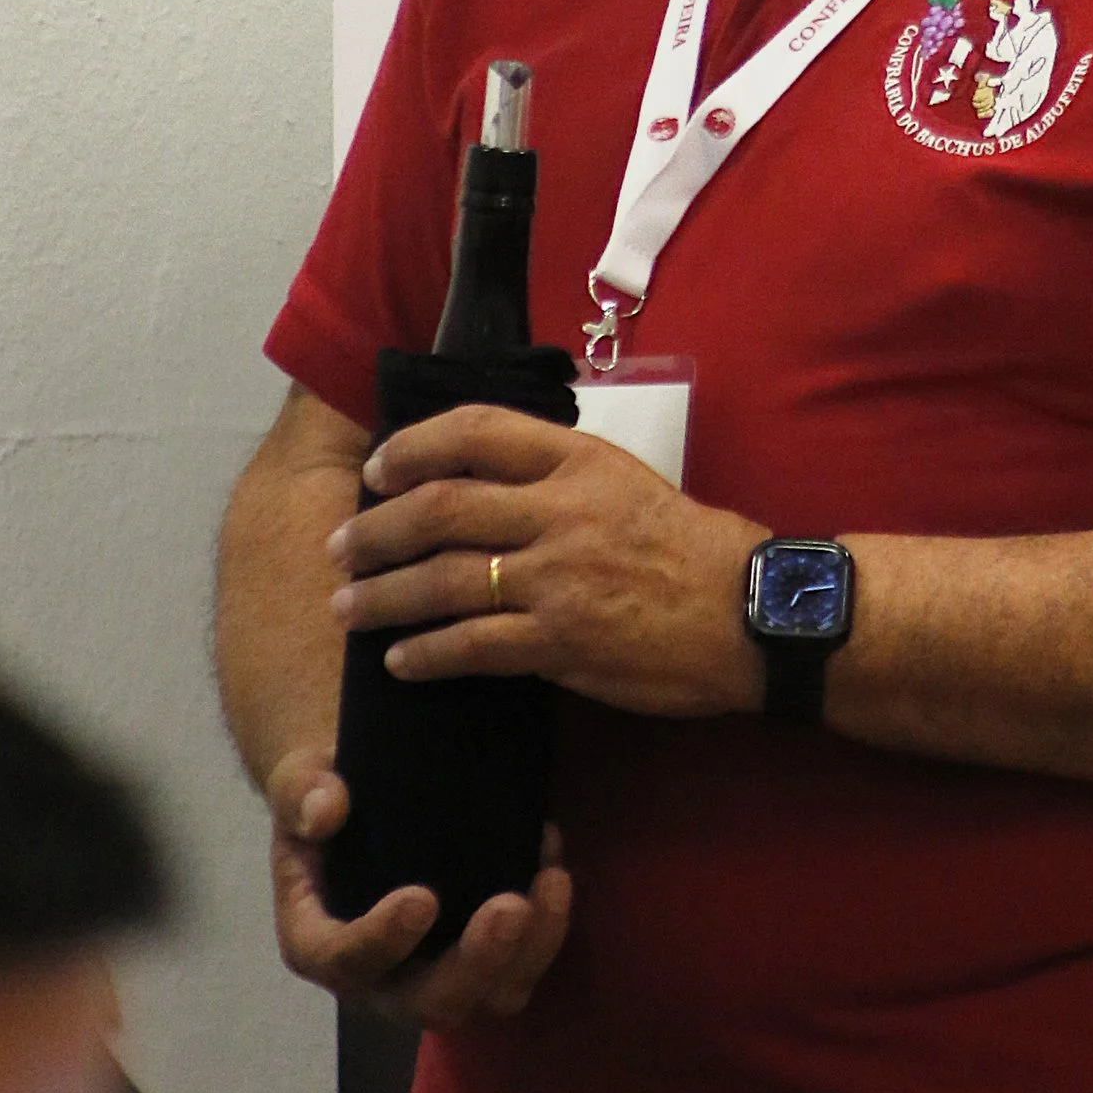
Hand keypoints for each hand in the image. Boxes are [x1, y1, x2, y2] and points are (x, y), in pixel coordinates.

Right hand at [263, 743, 572, 1025]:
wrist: (362, 806)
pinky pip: (519, 971)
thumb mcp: (300, 783)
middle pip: (429, 1001)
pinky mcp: (478, 966)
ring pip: (488, 997)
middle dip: (476, 961)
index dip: (380, 941)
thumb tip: (327, 810)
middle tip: (511, 906)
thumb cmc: (325, 801)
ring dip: (528, 952)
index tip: (422, 899)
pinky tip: (555, 869)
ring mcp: (431, 980)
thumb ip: (302, 793)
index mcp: (317, 943)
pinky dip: (546, 931)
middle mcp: (376, 980)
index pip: (343, 961)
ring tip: (552, 883)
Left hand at [327, 404, 767, 718]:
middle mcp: (561, 510)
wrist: (750, 613)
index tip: (378, 469)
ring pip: (445, 579)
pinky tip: (402, 661)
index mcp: (578, 461)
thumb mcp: (626, 483)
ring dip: (385, 595)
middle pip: (442, 507)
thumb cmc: (691, 548)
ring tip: (349, 608)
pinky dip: (428, 653)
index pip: (477, 431)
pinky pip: (473, 646)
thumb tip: (482, 484)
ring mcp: (558, 577)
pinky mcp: (562, 642)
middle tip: (343, 548)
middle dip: (378, 529)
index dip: (414, 446)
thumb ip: (558, 478)